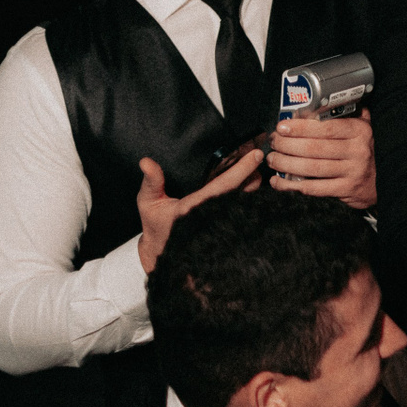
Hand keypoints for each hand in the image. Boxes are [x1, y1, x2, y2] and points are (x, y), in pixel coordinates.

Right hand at [136, 149, 263, 272]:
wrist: (163, 252)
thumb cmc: (156, 224)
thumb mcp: (148, 202)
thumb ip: (152, 182)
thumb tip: (146, 162)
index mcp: (197, 207)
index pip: (225, 185)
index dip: (243, 169)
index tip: (256, 154)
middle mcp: (214, 214)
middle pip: (245, 191)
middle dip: (255, 173)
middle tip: (260, 155)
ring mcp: (224, 222)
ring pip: (248, 200)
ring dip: (255, 182)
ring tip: (257, 165)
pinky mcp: (227, 227)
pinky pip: (244, 209)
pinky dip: (250, 194)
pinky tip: (252, 180)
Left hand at [268, 110, 376, 208]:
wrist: (385, 180)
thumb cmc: (366, 150)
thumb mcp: (364, 129)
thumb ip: (350, 114)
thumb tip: (324, 100)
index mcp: (360, 131)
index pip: (327, 128)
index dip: (301, 128)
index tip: (282, 127)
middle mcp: (358, 151)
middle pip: (315, 148)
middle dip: (287, 145)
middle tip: (273, 143)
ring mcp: (352, 171)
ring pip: (312, 168)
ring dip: (286, 164)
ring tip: (273, 159)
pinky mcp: (346, 189)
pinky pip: (314, 188)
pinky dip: (292, 185)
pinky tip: (278, 181)